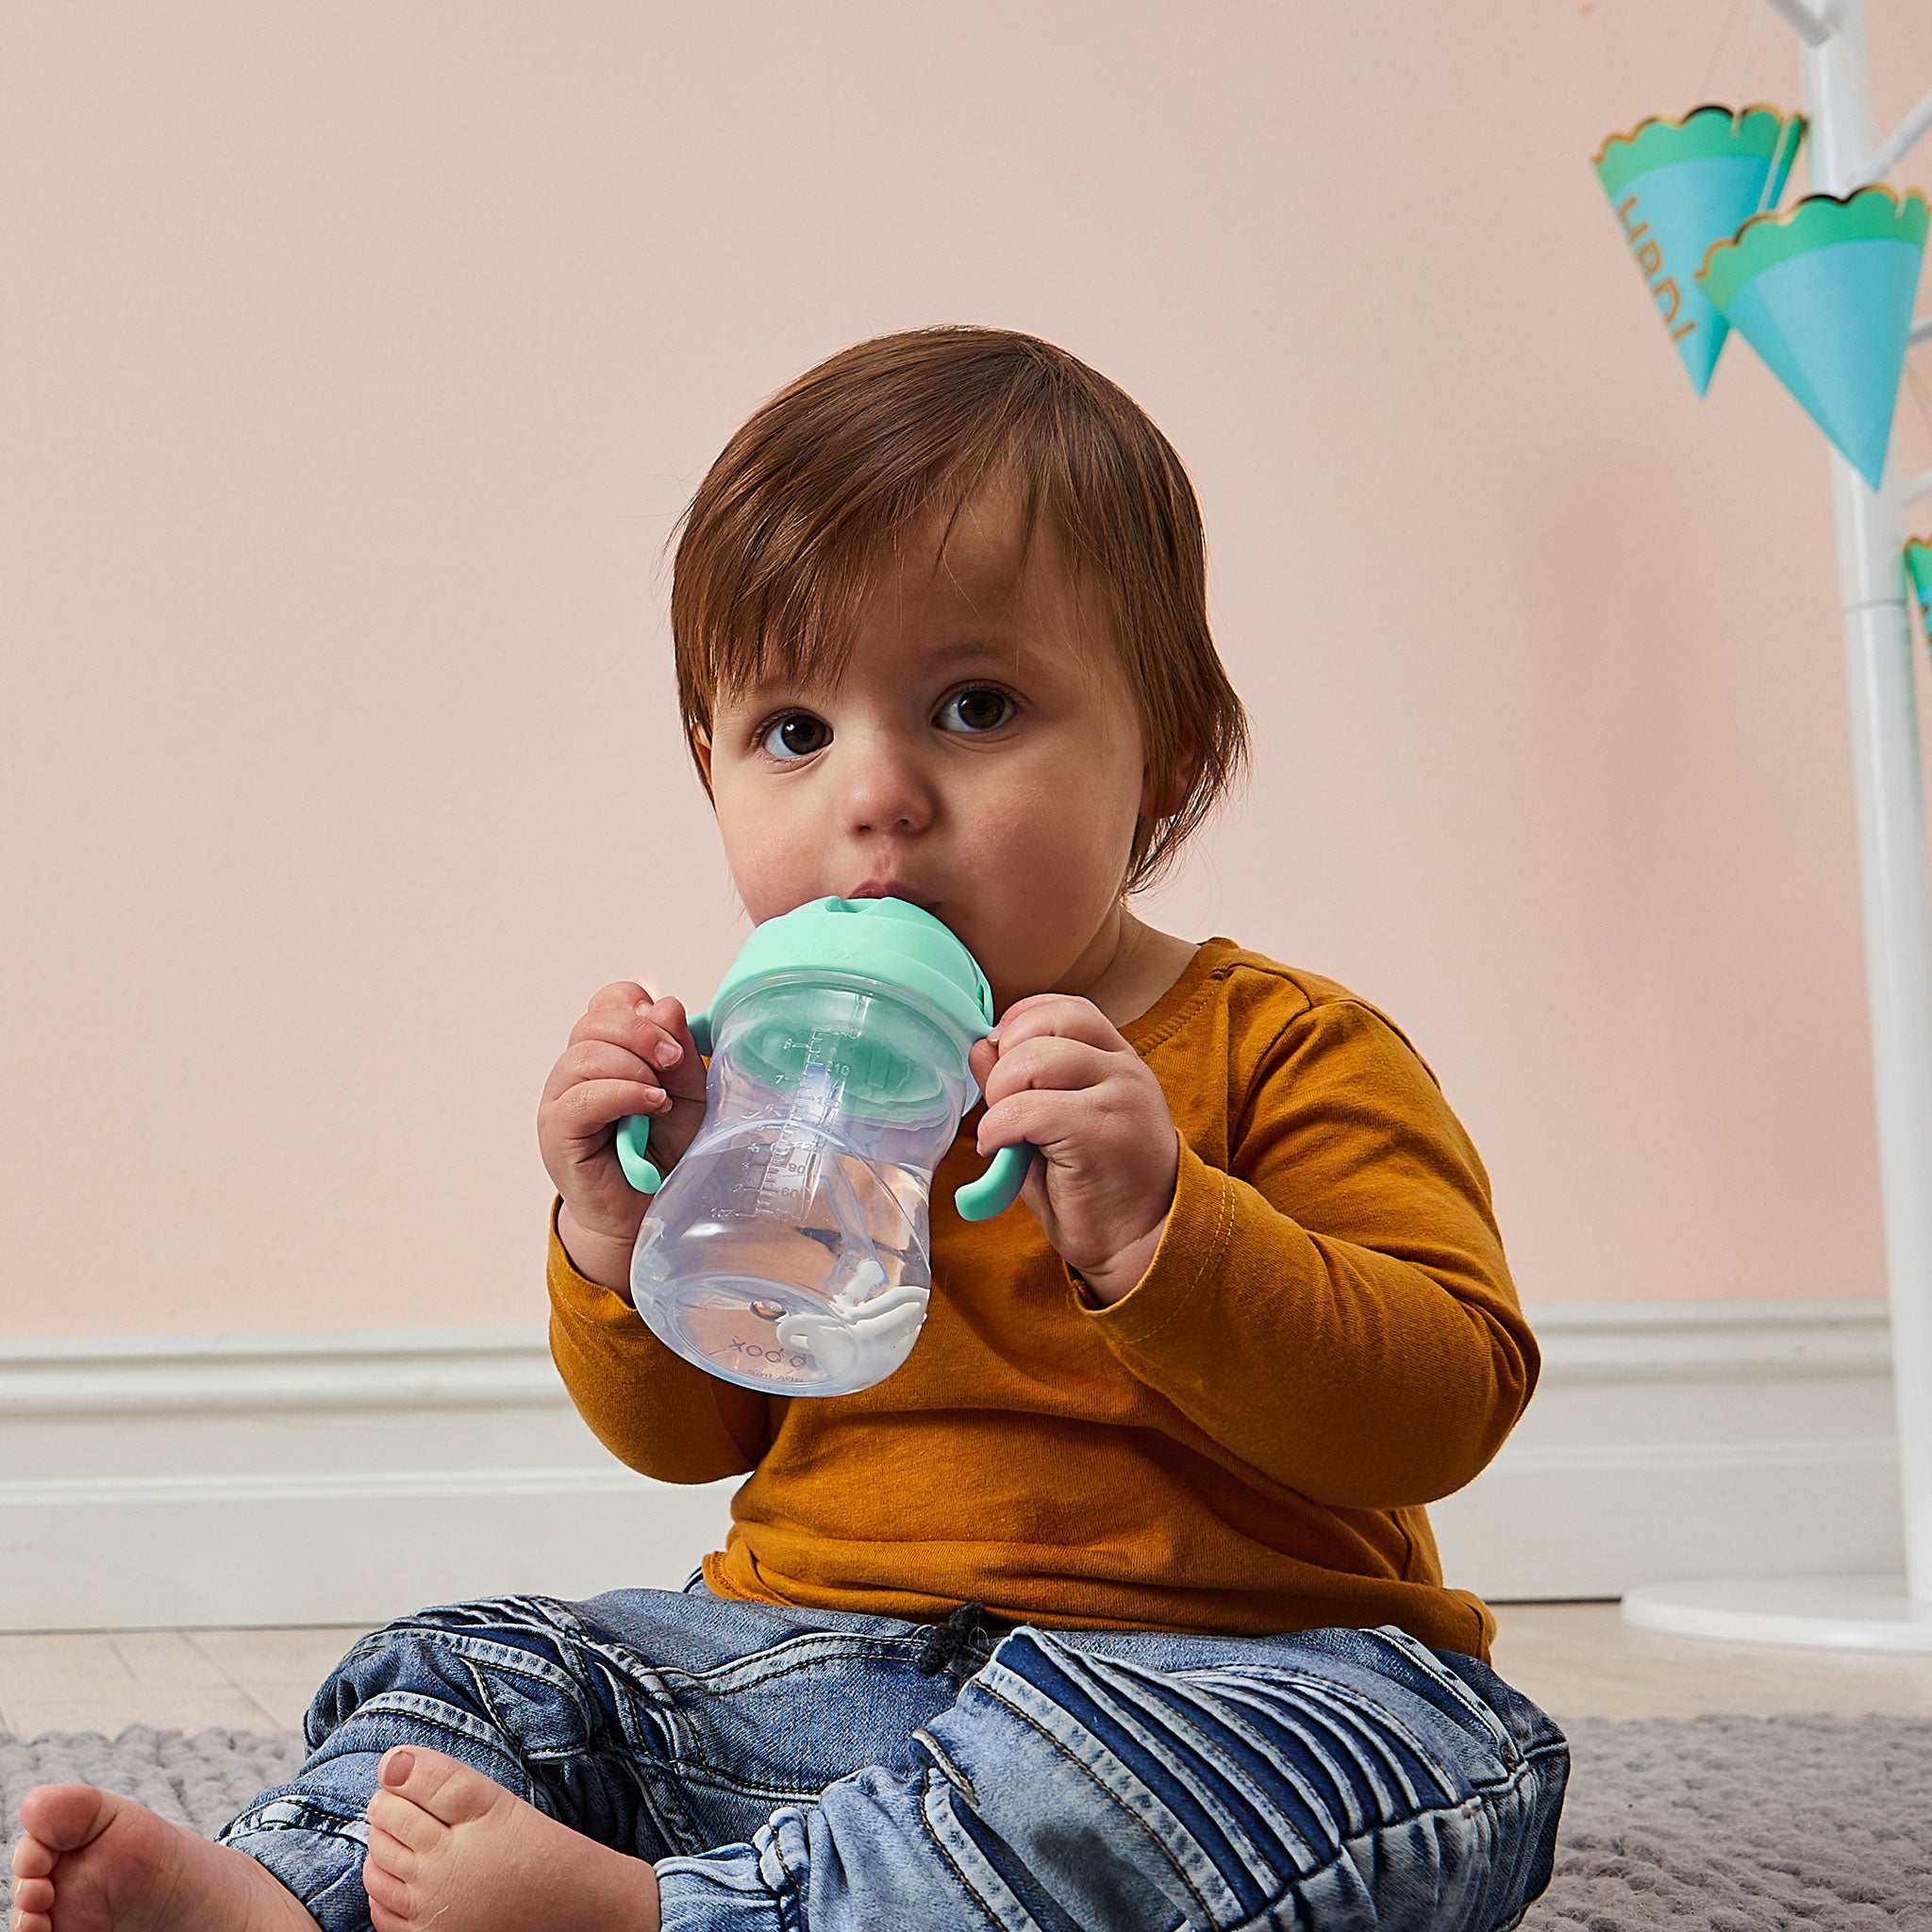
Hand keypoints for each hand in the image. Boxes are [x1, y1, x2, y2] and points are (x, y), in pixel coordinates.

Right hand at [538, 983, 708, 1282]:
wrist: (652, 1208)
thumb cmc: (668, 1150)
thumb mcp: (690, 1093)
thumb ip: (679, 1051)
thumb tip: (666, 1005)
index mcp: (607, 1050)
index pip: (609, 1002)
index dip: (638, 1007)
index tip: (671, 1037)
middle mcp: (577, 1069)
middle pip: (595, 1022)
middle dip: (642, 1033)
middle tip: (673, 1060)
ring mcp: (561, 1099)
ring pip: (584, 1055)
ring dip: (633, 1067)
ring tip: (662, 1097)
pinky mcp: (557, 1132)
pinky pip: (581, 1098)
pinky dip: (621, 1094)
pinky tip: (650, 1106)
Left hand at [967, 994, 1178, 1304]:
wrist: (1140, 1246)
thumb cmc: (1094, 1189)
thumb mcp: (1049, 1127)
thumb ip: (1016, 1086)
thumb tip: (979, 1046)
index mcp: (1117, 1060)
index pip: (1066, 1008)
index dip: (1020, 1024)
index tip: (1000, 1061)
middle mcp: (1125, 1069)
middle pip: (1045, 1026)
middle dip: (1004, 1063)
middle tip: (1000, 1107)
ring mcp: (1120, 1096)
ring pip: (1034, 1060)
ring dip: (1000, 1096)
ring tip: (1003, 1134)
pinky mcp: (1103, 1132)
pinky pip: (1028, 1110)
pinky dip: (998, 1129)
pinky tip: (999, 1152)